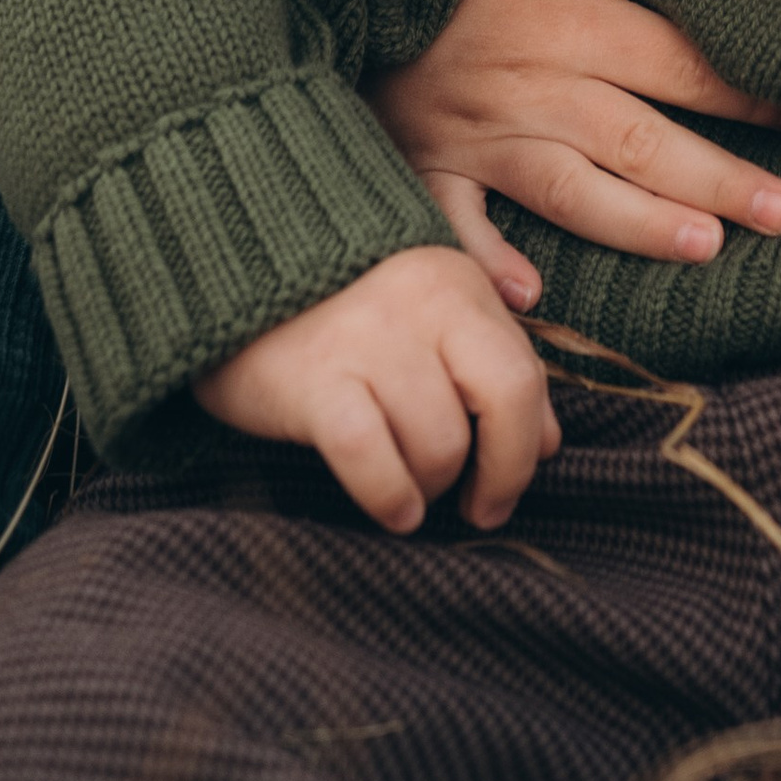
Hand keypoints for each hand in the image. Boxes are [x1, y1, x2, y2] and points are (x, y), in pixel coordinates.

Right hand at [193, 246, 557, 532]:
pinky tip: (391, 506)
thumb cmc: (342, 306)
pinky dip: (390, 495)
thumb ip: (489, 365)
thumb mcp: (428, 317)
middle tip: (478, 507)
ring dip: (432, 485)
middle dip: (503, 469)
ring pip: (438, 440)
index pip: (524, 375)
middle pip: (503, 398)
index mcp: (456, 285)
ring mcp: (367, 341)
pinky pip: (371, 457)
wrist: (231, 272)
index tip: (505, 486)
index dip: (528, 445)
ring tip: (410, 488)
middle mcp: (421, 303)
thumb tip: (549, 441)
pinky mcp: (313, 382)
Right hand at [369, 0, 780, 307]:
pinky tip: (531, 302)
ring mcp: (481, 135)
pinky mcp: (428, 162)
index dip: (746, 92)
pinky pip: (457, 227)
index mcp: (575, 25)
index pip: (679, 66)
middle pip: (642, 143)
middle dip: (717, 181)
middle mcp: (538, 90)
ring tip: (705, 250)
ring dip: (638, 226)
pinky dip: (487, 265)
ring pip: (573, 193)